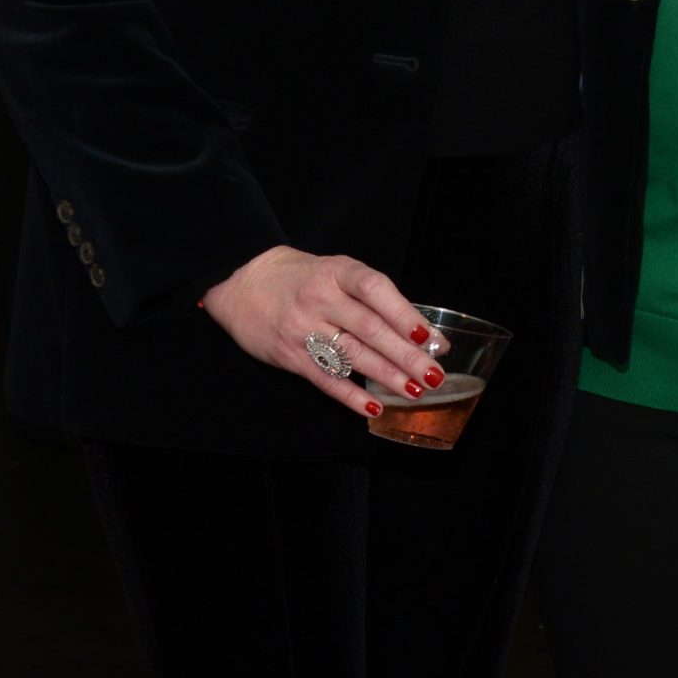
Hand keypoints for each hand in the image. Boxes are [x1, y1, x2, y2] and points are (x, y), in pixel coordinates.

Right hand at [198, 246, 450, 418]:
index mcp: (337, 272)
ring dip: (387, 376)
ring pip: (352, 356)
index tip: (429, 336)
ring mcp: (304, 329)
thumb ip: (369, 294)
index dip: (404, 313)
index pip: (375, 289)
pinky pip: (325, 379)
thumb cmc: (301, 277)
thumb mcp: (335, 271)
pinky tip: (374, 407)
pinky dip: (351, 396)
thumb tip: (414, 328)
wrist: (242, 283)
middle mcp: (320, 299)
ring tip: (415, 390)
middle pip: (369, 329)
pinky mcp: (290, 356)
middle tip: (435, 374)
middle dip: (406, 355)